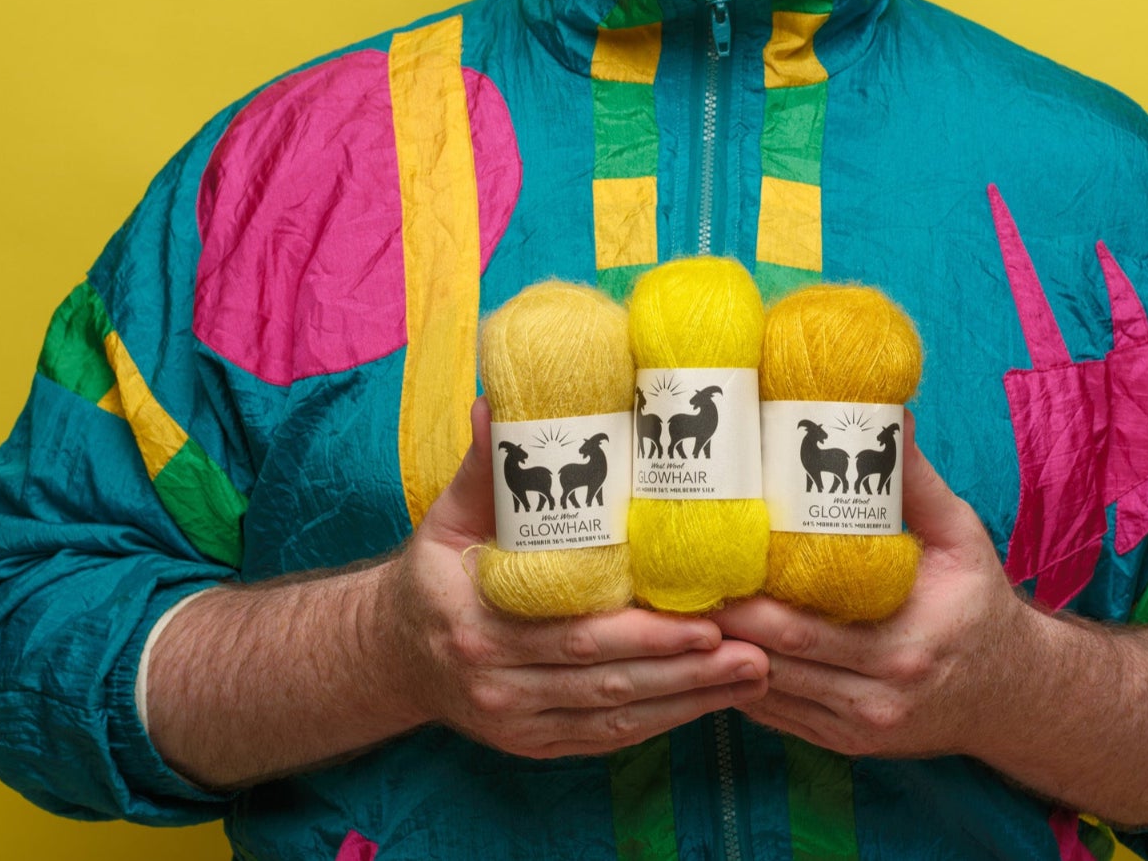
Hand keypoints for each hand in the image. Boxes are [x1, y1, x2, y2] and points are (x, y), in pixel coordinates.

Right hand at [380, 397, 769, 758]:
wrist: (393, 653)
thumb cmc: (435, 573)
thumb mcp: (448, 516)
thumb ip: (481, 466)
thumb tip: (493, 402)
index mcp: (478, 624)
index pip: (574, 633)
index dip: (644, 632)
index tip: (705, 618)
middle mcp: (497, 683)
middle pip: (606, 680)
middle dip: (685, 667)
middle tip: (754, 649)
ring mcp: (516, 722)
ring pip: (614, 716)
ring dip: (688, 699)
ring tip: (752, 674)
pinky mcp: (534, 745)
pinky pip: (605, 738)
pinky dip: (660, 721)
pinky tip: (707, 700)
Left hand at [711, 411, 1028, 759]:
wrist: (1014, 693)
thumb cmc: (979, 605)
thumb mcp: (962, 538)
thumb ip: (919, 482)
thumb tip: (890, 414)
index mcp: (903, 644)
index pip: (803, 628)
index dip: (747, 602)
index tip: (708, 563)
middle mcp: (877, 696)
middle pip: (773, 661)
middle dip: (719, 623)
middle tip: (675, 582)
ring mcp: (857, 727)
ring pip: (766, 694)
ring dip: (719, 656)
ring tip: (677, 611)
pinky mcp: (843, 742)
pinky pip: (777, 716)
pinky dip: (740, 683)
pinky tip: (713, 647)